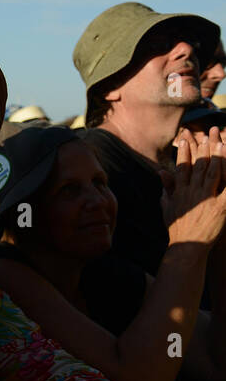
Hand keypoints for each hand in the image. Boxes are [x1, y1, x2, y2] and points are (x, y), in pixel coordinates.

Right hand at [165, 128, 225, 246]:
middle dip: (202, 148)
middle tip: (207, 134)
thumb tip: (161, 172)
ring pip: (212, 172)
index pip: (182, 166)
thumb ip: (166, 188)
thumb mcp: (167, 207)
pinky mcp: (219, 206)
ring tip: (220, 142)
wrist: (187, 246)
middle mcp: (191, 191)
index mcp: (179, 191)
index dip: (184, 152)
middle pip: (198, 165)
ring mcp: (205, 198)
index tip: (186, 138)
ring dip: (217, 156)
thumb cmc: (177, 229)